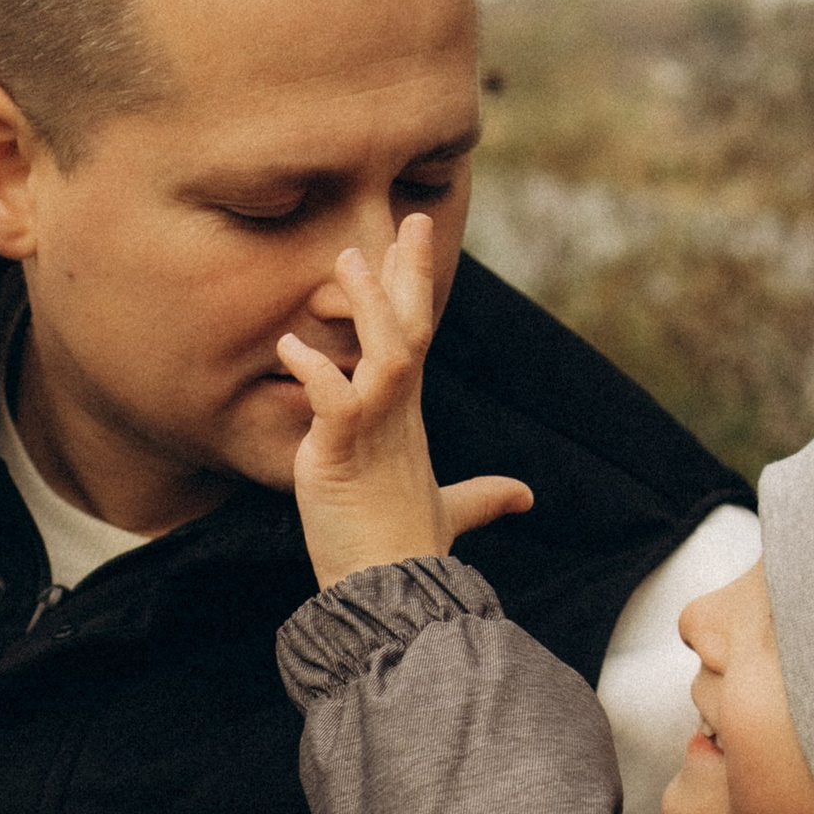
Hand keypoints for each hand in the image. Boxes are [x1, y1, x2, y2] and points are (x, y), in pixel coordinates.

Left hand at [278, 214, 531, 587]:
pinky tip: (291, 347)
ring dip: (367, 306)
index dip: (413, 285)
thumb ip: (481, 497)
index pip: (415, 336)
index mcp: (408, 416)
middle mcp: (397, 415)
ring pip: (384, 353)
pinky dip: (315, 372)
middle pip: (412, 329)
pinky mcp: (345, 456)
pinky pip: (335, 402)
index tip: (409, 236)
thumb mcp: (447, 513)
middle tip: (405, 219)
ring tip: (346, 260)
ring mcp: (374, 432)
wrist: (396, 595)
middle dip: (409, 273)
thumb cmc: (410, 551)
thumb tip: (523, 496)